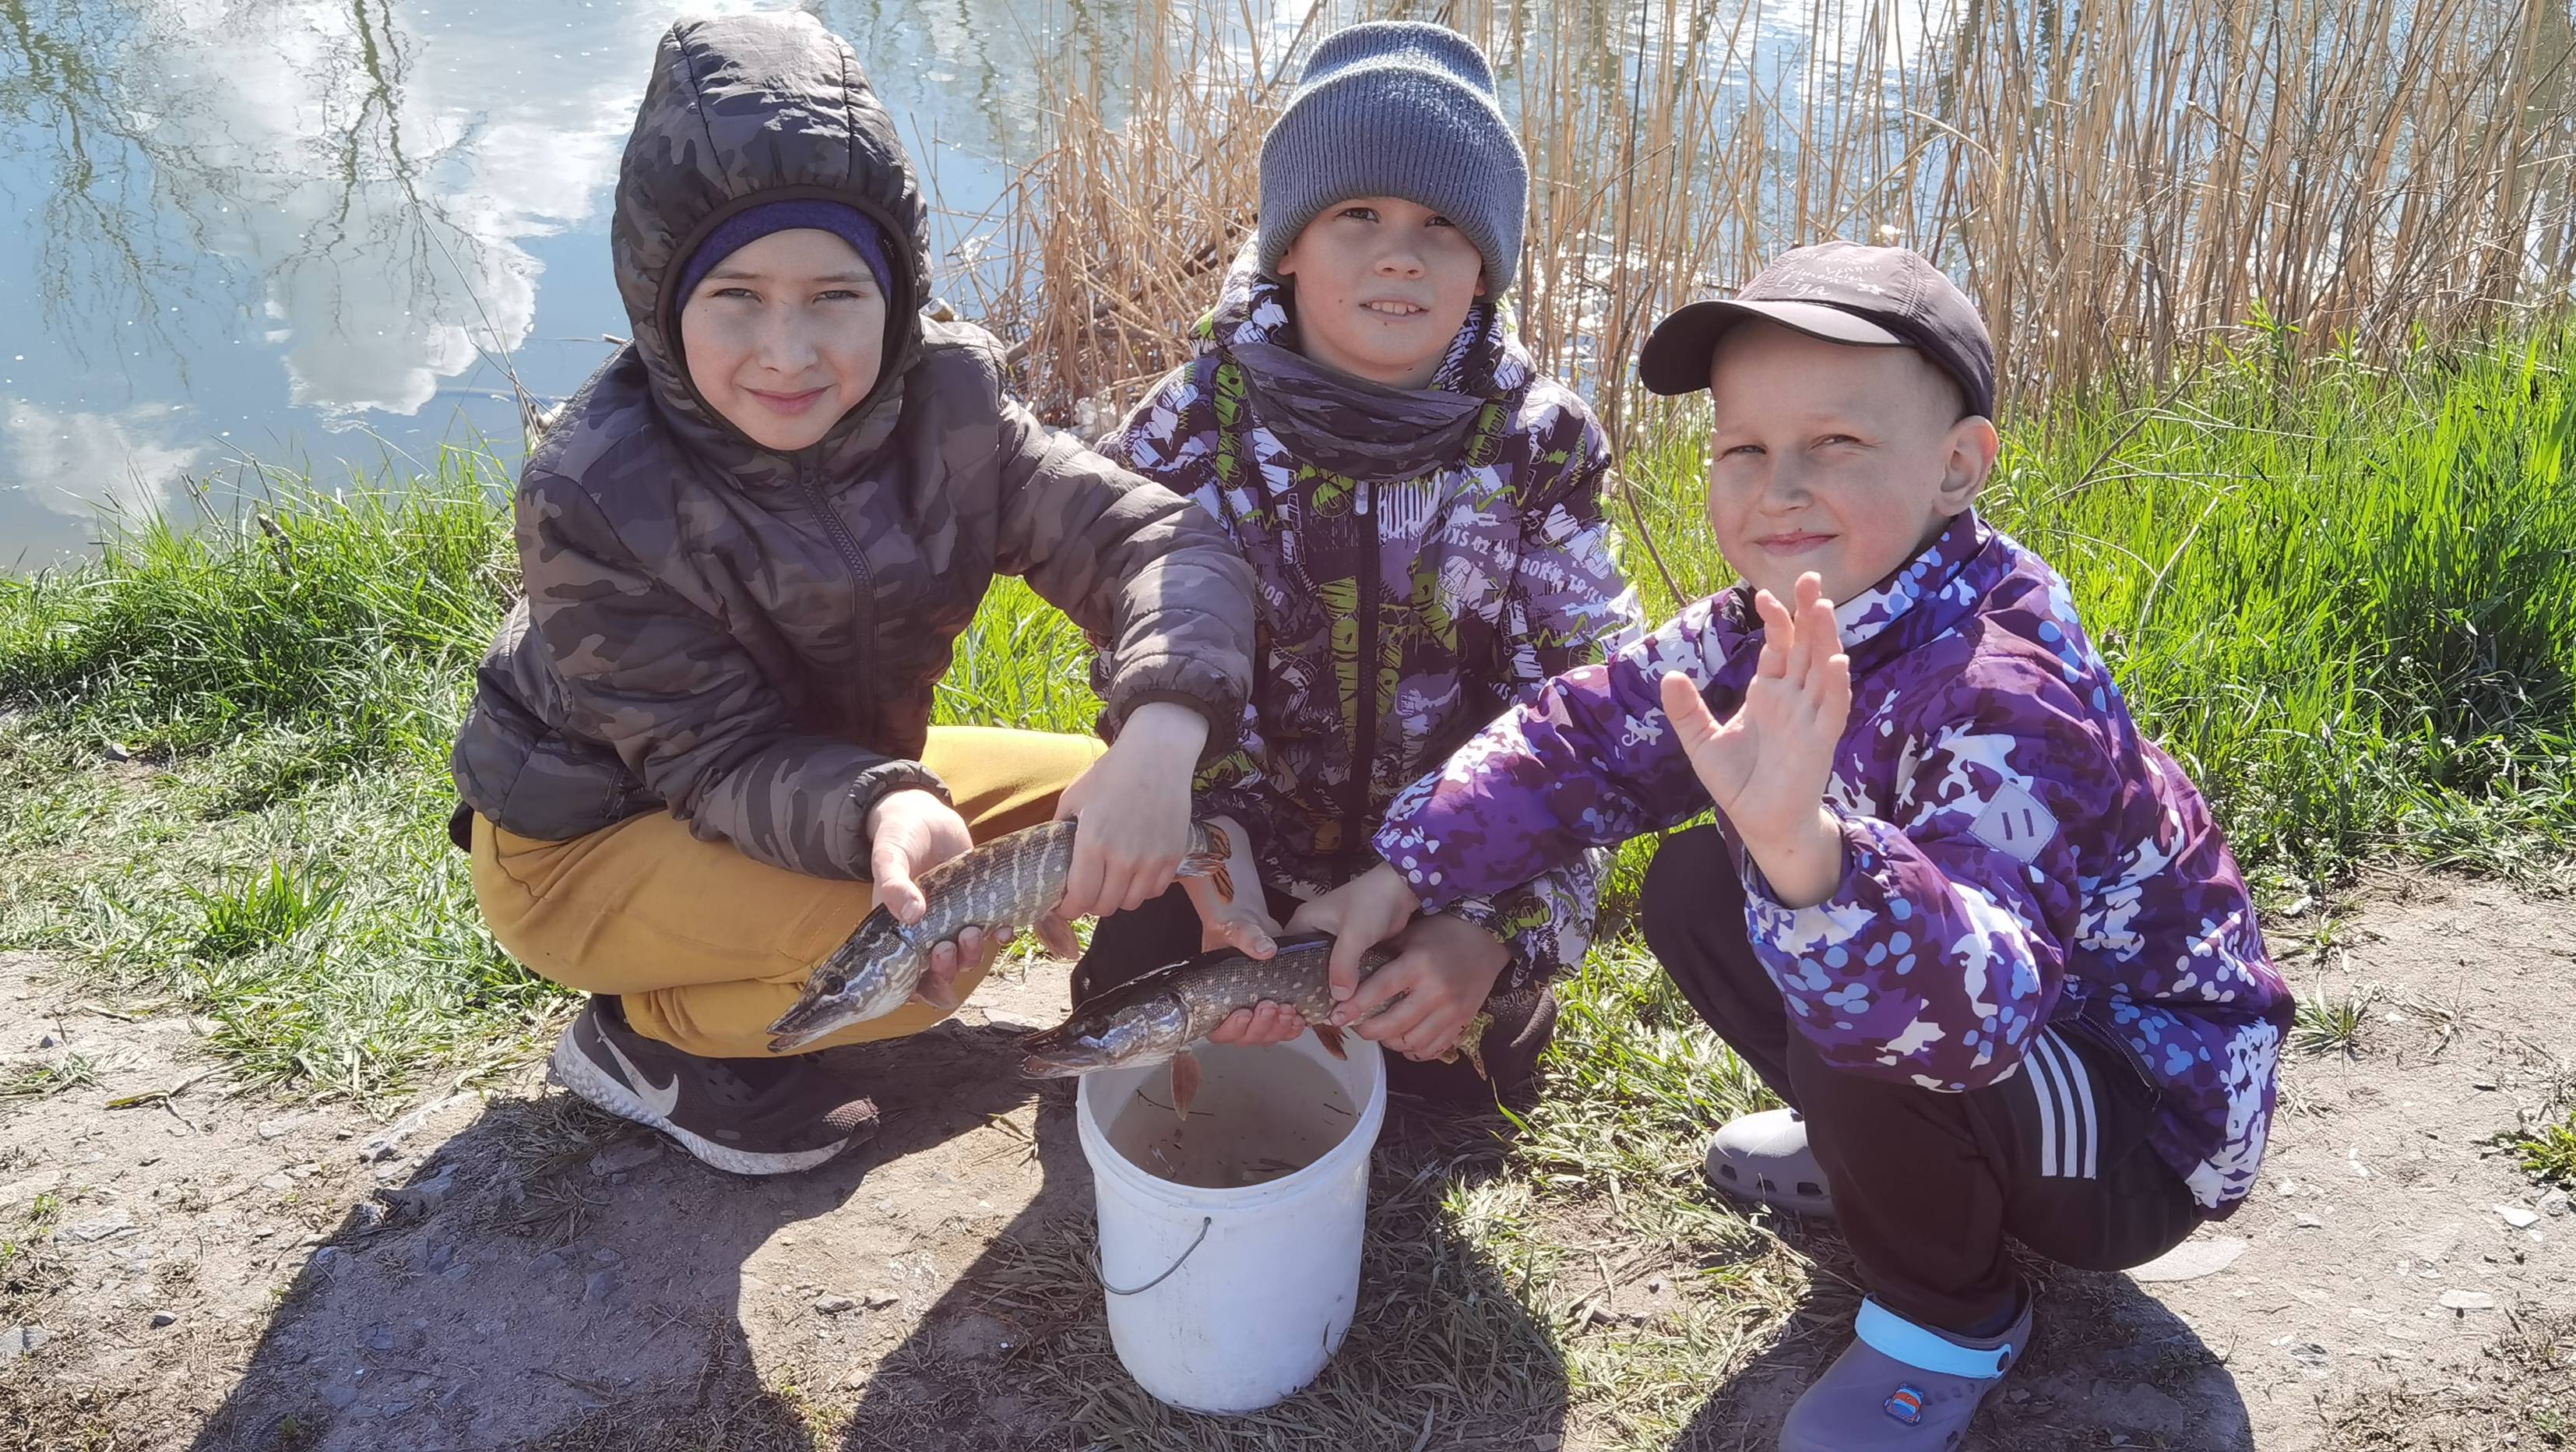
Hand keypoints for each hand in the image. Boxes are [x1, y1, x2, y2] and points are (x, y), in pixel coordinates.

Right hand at [866, 787, 984, 1008]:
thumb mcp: (888, 857)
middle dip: (947, 966)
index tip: (926, 983)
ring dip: (971, 953)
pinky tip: (1003, 929)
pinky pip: (990, 931)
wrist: (925, 814)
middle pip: (939, 968)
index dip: (916, 989)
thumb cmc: (898, 837)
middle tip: (948, 946)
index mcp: (898, 929)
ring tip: (973, 933)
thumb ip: (893, 885)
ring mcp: (954, 919)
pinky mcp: (979, 904)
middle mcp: (927, 931)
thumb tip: (911, 915)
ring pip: (965, 954)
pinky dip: (999, 935)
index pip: (904, 974)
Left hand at [1051, 702, 1209, 922]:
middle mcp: (1123, 858)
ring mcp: (1152, 859)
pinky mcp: (1173, 856)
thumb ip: (1059, 831)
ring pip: (1131, 903)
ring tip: (1111, 881)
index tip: (1065, 904)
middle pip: (1105, 907)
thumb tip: (1050, 858)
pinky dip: (1142, 888)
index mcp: (1092, 843)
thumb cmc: (1111, 773)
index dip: (1069, 909)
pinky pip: (1155, 891)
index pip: (1080, 899)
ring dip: (1117, 897)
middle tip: (1086, 890)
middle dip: (1090, 903)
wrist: (1157, 755)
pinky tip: (1134, 872)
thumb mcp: (1073, 797)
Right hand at [1192, 838, 1297, 1045]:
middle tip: (1273, 1007)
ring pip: (1265, 1035)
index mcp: (1215, 997)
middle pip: (1244, 1038)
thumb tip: (1266, 950)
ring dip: (1278, 1029)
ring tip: (1290, 1012)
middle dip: (1261, 1028)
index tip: (1245, 1013)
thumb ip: (1247, 939)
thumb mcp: (1236, 928)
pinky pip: (1282, 1026)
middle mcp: (1233, 1009)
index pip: (1217, 1029)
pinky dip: (1292, 1026)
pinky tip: (1301, 1017)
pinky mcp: (1276, 1003)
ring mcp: (1255, 1010)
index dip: (1231, 1029)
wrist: (1251, 920)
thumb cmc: (1233, 924)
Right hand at [1286, 861, 1421, 1002]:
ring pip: (1325, 968)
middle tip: (1313, 1009)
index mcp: (1303, 921)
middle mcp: (1312, 930)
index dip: (1288, 977)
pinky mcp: (1350, 946)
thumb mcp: (1354, 935)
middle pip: (1304, 964)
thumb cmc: (1373, 902)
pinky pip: (1342, 968)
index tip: (1293, 1000)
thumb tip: (1339, 997)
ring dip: (1330, 984)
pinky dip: (1345, 980)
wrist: (1402, 889)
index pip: (1285, 954)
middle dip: (1311, 985)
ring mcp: (1332, 939)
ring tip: (1330, 1009)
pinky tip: (1348, 998)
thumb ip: (1343, 965)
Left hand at [1325, 913, 1507, 1059]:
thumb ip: (1384, 954)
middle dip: (1369, 1030)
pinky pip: (1433, 1049)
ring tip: (1381, 1033)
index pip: (1381, 989)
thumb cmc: (1443, 932)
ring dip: (1390, 1043)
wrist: (1487, 939)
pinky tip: (1404, 1041)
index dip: (1356, 1005)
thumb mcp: (1410, 934)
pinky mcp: (1462, 1022)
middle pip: (1394, 1023)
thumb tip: (1351, 974)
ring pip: (1412, 1042)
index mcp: (1419, 964)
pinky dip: (1414, 1050)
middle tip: (1358, 1026)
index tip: (1337, 1015)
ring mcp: (1451, 1010)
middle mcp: (1436, 990)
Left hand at [1660, 571, 1851, 907]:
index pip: (1778, 646)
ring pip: (1822, 669)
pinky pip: (1832, 710)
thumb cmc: (1738, 781)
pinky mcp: (1819, 742)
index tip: (1765, 595)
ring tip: (1824, 606)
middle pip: (1806, 647)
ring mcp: (1809, 718)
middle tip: (1812, 578)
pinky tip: (1837, 663)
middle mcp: (1794, 699)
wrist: (1759, 822)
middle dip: (1809, 614)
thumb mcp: (1701, 742)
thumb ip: (1686, 710)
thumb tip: (1669, 676)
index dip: (1776, 620)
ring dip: (1826, 639)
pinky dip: (1836, 687)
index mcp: (1769, 693)